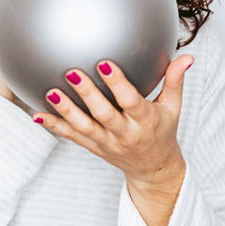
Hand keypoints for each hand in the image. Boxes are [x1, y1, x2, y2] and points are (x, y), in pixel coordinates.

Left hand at [33, 55, 193, 187]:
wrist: (153, 169)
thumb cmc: (162, 131)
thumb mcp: (173, 108)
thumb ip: (174, 81)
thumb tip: (187, 56)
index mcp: (145, 120)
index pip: (130, 101)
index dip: (118, 84)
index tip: (105, 63)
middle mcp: (124, 133)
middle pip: (103, 114)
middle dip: (87, 94)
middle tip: (72, 72)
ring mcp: (106, 143)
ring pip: (83, 127)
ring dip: (65, 111)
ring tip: (50, 92)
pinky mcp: (93, 147)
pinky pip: (71, 137)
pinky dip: (54, 127)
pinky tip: (37, 115)